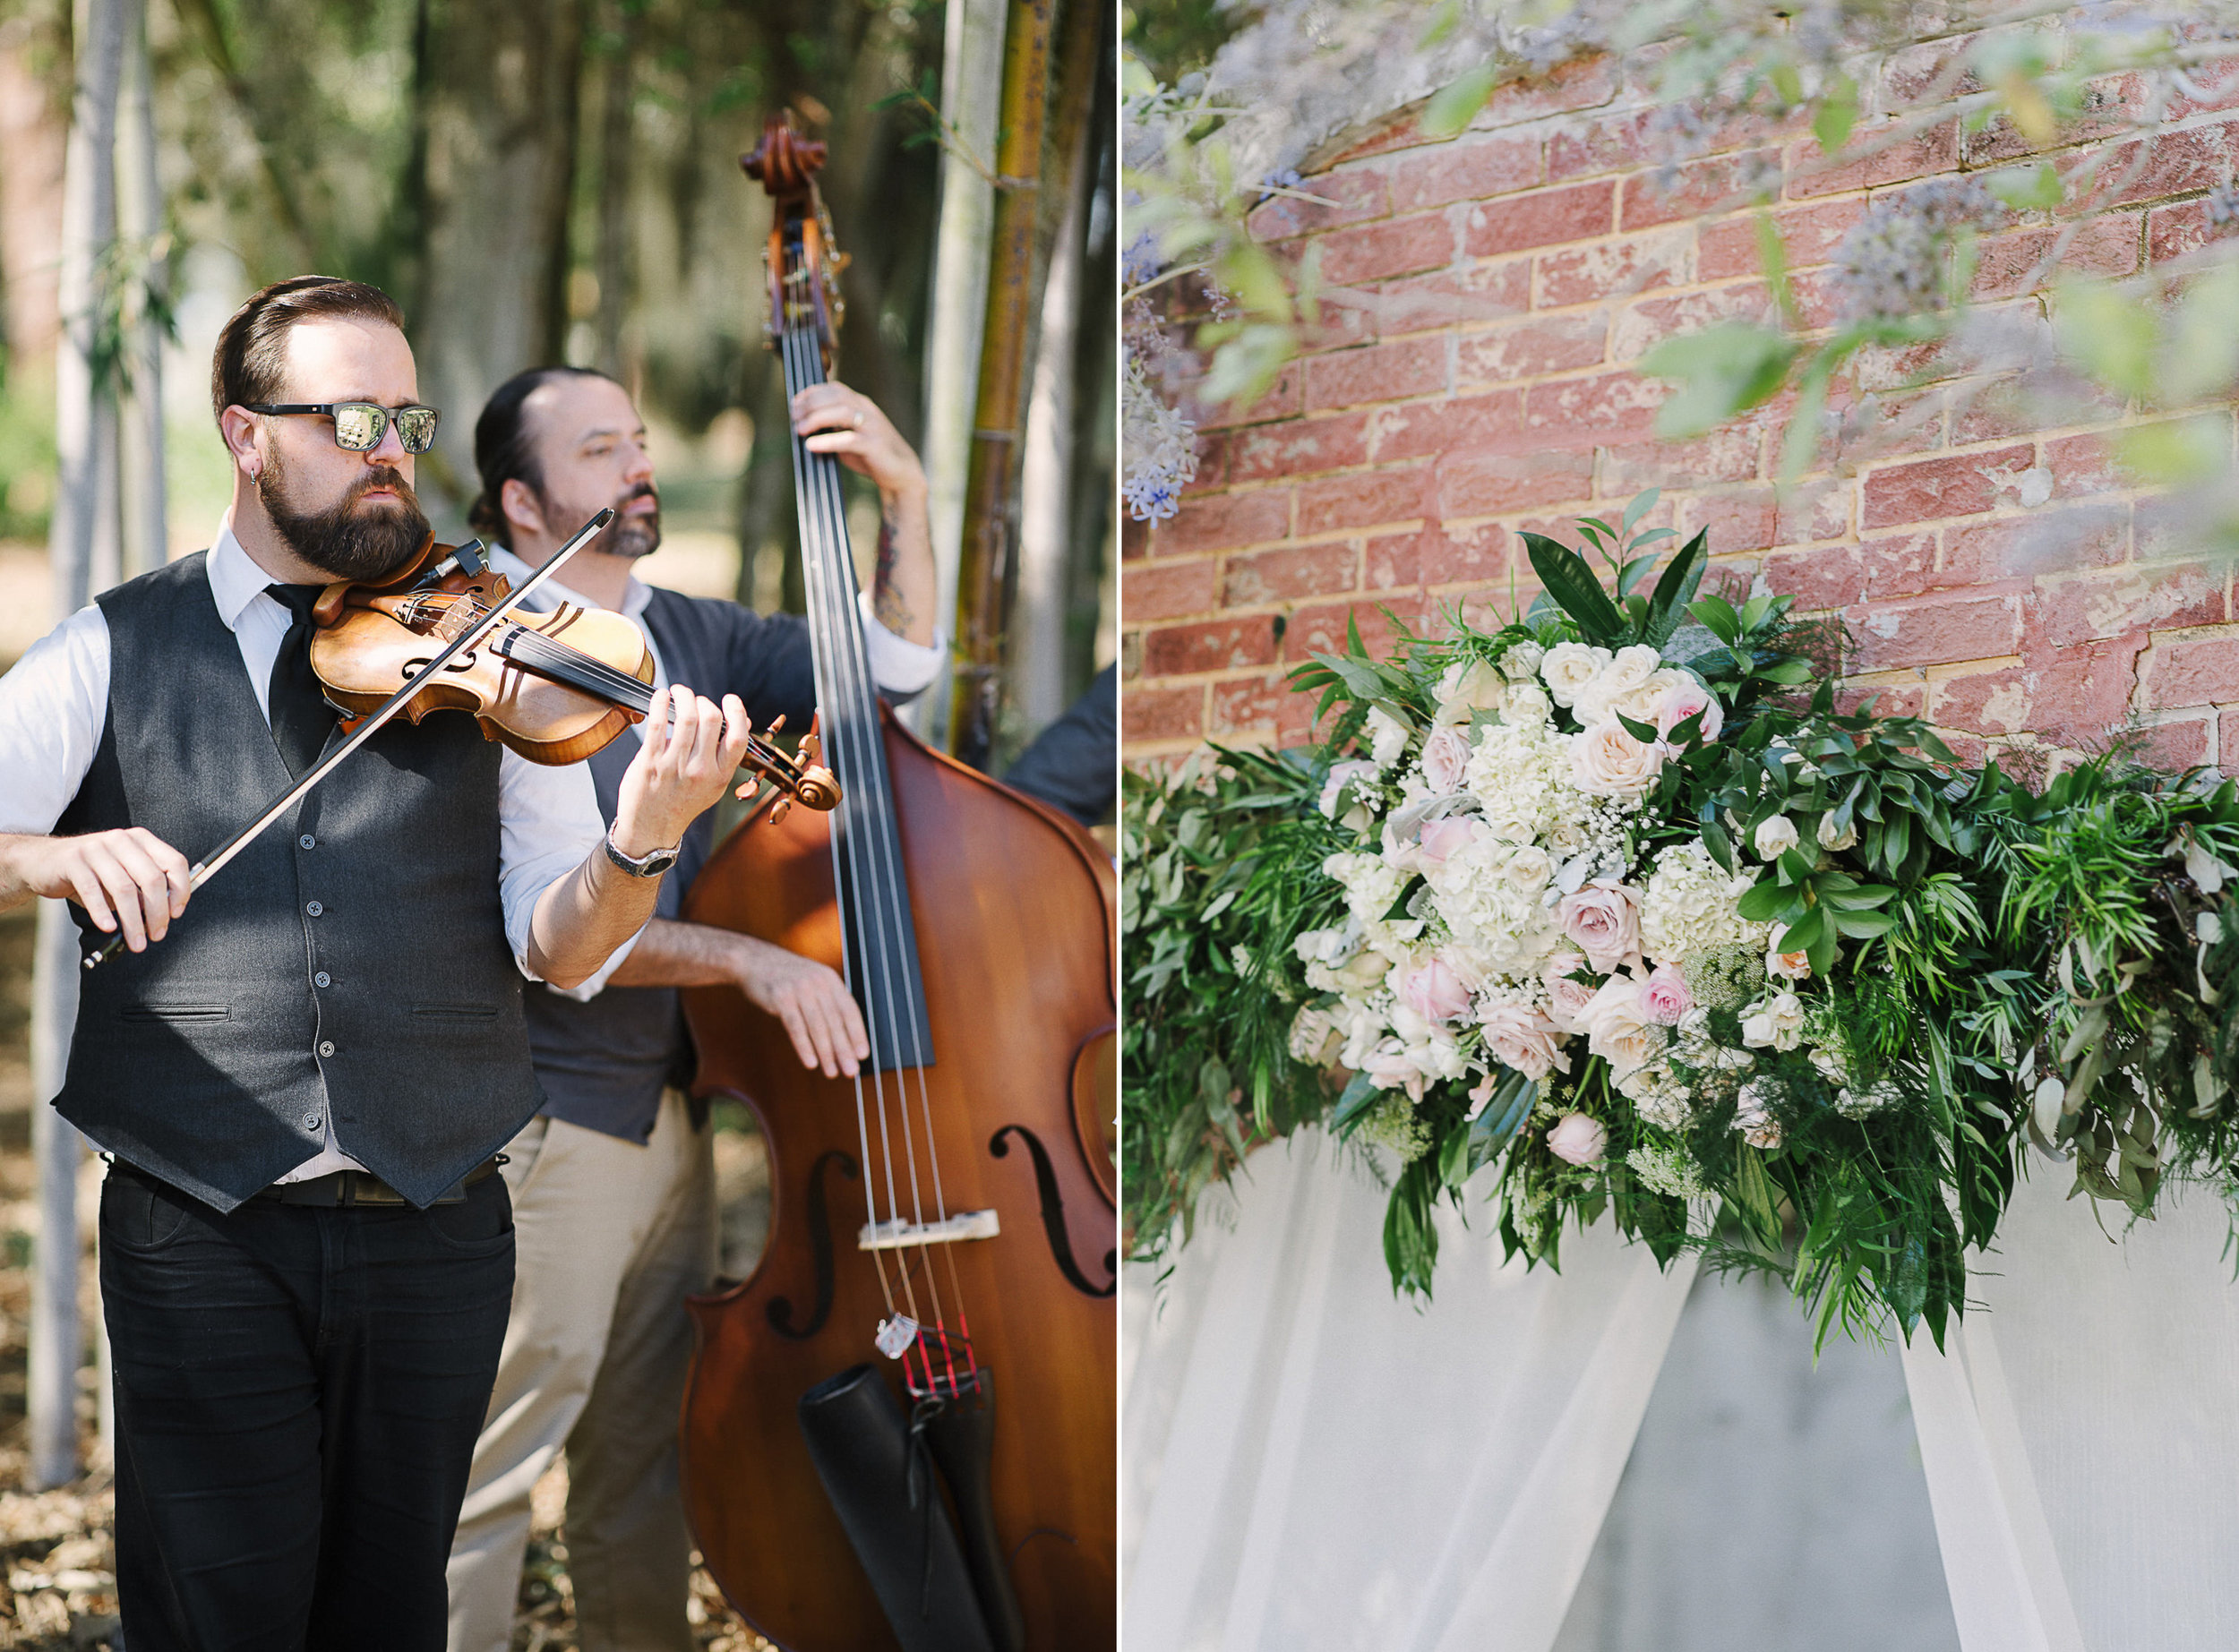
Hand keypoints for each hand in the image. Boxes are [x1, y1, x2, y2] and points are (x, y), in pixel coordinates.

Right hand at [16, 829, 191, 951]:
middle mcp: (122, 840)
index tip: (176, 914)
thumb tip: (164, 917)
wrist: (44, 862)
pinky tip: (109, 928)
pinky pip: (92, 890)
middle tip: (157, 935)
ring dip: (133, 920)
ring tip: (137, 942)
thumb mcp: (124, 877)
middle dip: (158, 912)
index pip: (175, 863)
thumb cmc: (93, 874)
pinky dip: (102, 912)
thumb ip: (144, 890)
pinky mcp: (73, 861)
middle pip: (152, 878)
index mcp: (141, 840)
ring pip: (124, 888)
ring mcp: (96, 848)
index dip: (181, 891)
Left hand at [611, 684, 754, 856]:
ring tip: (678, 692)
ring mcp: (674, 766)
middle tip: (694, 699)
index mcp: (720, 776)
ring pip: (686, 716)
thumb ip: (726, 756)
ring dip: (683, 695)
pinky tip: (661, 697)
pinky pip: (658, 723)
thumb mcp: (713, 785)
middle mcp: (700, 771)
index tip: (730, 700)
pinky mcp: (650, 762)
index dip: (737, 711)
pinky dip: (660, 703)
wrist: (651, 830)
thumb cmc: (682, 804)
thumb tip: (743, 723)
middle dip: (703, 701)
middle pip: (711, 719)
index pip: (738, 737)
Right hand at [732, 936, 869, 1077]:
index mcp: (830, 979)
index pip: (849, 1009)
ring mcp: (799, 989)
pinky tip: (811, 1063)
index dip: (858, 1033)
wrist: (754, 962)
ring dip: (826, 1053)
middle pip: (835, 1021)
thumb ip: (828, 1002)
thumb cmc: (787, 978)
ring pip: (817, 1027)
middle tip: (851, 1071)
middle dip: (844, 1049)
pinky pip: (796, 1027)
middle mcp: (818, 982)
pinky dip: (804, 1047)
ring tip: (832, 1072)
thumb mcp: (813, 981)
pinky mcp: (781, 998)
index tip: (863, 1055)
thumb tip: (844, 1037)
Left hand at [791, 382, 924, 501]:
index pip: (835, 388)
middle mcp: (868, 411)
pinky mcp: (875, 446)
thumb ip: (832, 427)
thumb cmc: (871, 455)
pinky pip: (850, 439)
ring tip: (800, 428)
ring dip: (817, 418)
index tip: (795, 403)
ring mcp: (873, 427)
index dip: (813, 392)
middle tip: (794, 416)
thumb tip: (802, 425)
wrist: (901, 473)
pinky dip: (828, 441)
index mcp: (861, 405)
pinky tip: (812, 445)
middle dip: (811, 404)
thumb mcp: (849, 435)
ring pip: (843, 412)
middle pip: (836, 396)